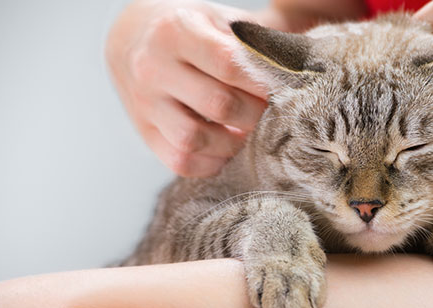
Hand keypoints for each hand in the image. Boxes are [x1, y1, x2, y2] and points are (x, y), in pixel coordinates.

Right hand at [106, 0, 270, 176]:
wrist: (132, 38)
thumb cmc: (191, 30)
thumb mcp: (220, 20)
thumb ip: (257, 43)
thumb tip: (300, 70)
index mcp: (177, 32)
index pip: (229, 65)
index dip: (264, 84)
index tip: (286, 92)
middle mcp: (153, 68)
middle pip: (218, 106)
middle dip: (255, 116)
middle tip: (272, 115)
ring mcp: (144, 103)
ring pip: (194, 140)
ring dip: (233, 145)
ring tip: (249, 133)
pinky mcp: (144, 132)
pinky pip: (180, 162)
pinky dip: (211, 162)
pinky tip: (226, 148)